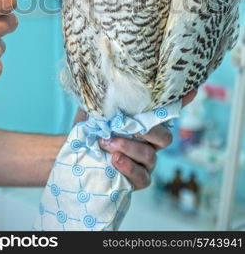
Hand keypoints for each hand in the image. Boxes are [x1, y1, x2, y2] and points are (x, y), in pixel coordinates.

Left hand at [75, 90, 196, 190]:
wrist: (74, 155)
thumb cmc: (88, 129)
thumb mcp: (93, 111)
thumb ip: (103, 101)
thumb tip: (103, 83)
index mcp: (144, 121)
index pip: (166, 111)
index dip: (182, 101)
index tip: (191, 90)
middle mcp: (150, 142)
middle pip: (164, 137)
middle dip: (148, 131)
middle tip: (126, 126)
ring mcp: (146, 162)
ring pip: (150, 156)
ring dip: (128, 148)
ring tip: (107, 142)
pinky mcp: (137, 180)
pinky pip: (142, 177)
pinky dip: (128, 167)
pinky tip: (115, 160)